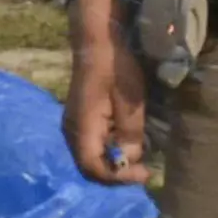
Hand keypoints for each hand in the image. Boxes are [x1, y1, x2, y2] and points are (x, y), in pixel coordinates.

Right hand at [65, 0, 150, 185]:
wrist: (98, 40)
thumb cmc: (115, 66)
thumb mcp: (129, 99)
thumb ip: (130, 132)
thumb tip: (130, 159)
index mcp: (82, 126)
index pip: (93, 167)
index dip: (118, 177)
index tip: (144, 173)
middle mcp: (73, 130)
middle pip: (91, 166)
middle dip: (118, 172)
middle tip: (144, 169)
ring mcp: (76, 125)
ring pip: (93, 156)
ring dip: (115, 162)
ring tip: (140, 158)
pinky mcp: (83, 120)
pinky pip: (95, 144)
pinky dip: (112, 150)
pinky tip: (129, 143)